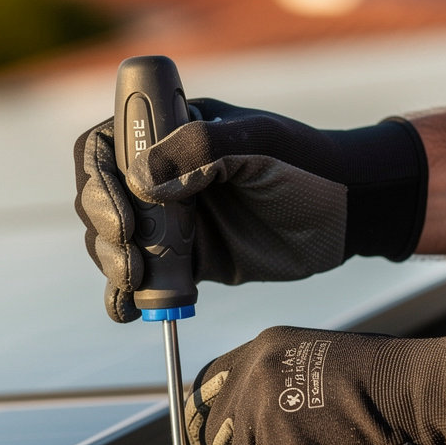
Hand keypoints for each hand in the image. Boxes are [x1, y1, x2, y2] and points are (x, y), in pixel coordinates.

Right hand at [74, 100, 426, 321]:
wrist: (347, 214)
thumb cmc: (307, 165)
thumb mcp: (258, 144)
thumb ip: (202, 150)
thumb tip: (144, 178)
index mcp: (168, 134)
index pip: (104, 147)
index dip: (98, 177)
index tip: (122, 208)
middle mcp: (158, 176)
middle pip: (99, 199)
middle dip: (106, 227)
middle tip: (133, 249)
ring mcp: (167, 220)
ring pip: (112, 242)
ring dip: (113, 263)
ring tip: (139, 278)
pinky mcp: (182, 261)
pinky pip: (140, 280)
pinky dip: (124, 297)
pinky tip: (126, 310)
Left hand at [185, 323, 445, 444]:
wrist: (432, 393)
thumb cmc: (391, 388)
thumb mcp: (315, 369)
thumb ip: (274, 392)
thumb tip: (242, 434)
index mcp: (262, 351)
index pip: (204, 392)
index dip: (204, 429)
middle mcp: (255, 377)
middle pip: (218, 441)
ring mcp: (266, 414)